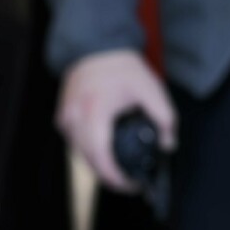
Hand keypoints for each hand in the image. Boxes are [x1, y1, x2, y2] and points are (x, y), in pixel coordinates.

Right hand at [57, 49, 177, 191]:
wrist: (95, 46)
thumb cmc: (121, 67)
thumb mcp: (151, 90)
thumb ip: (165, 119)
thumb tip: (167, 145)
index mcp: (96, 112)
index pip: (101, 158)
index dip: (115, 178)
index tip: (130, 184)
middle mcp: (75, 118)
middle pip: (89, 161)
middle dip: (108, 177)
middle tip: (127, 182)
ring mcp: (66, 118)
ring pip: (79, 154)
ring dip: (98, 164)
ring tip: (117, 168)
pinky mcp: (62, 116)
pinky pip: (74, 143)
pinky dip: (88, 150)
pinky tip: (103, 150)